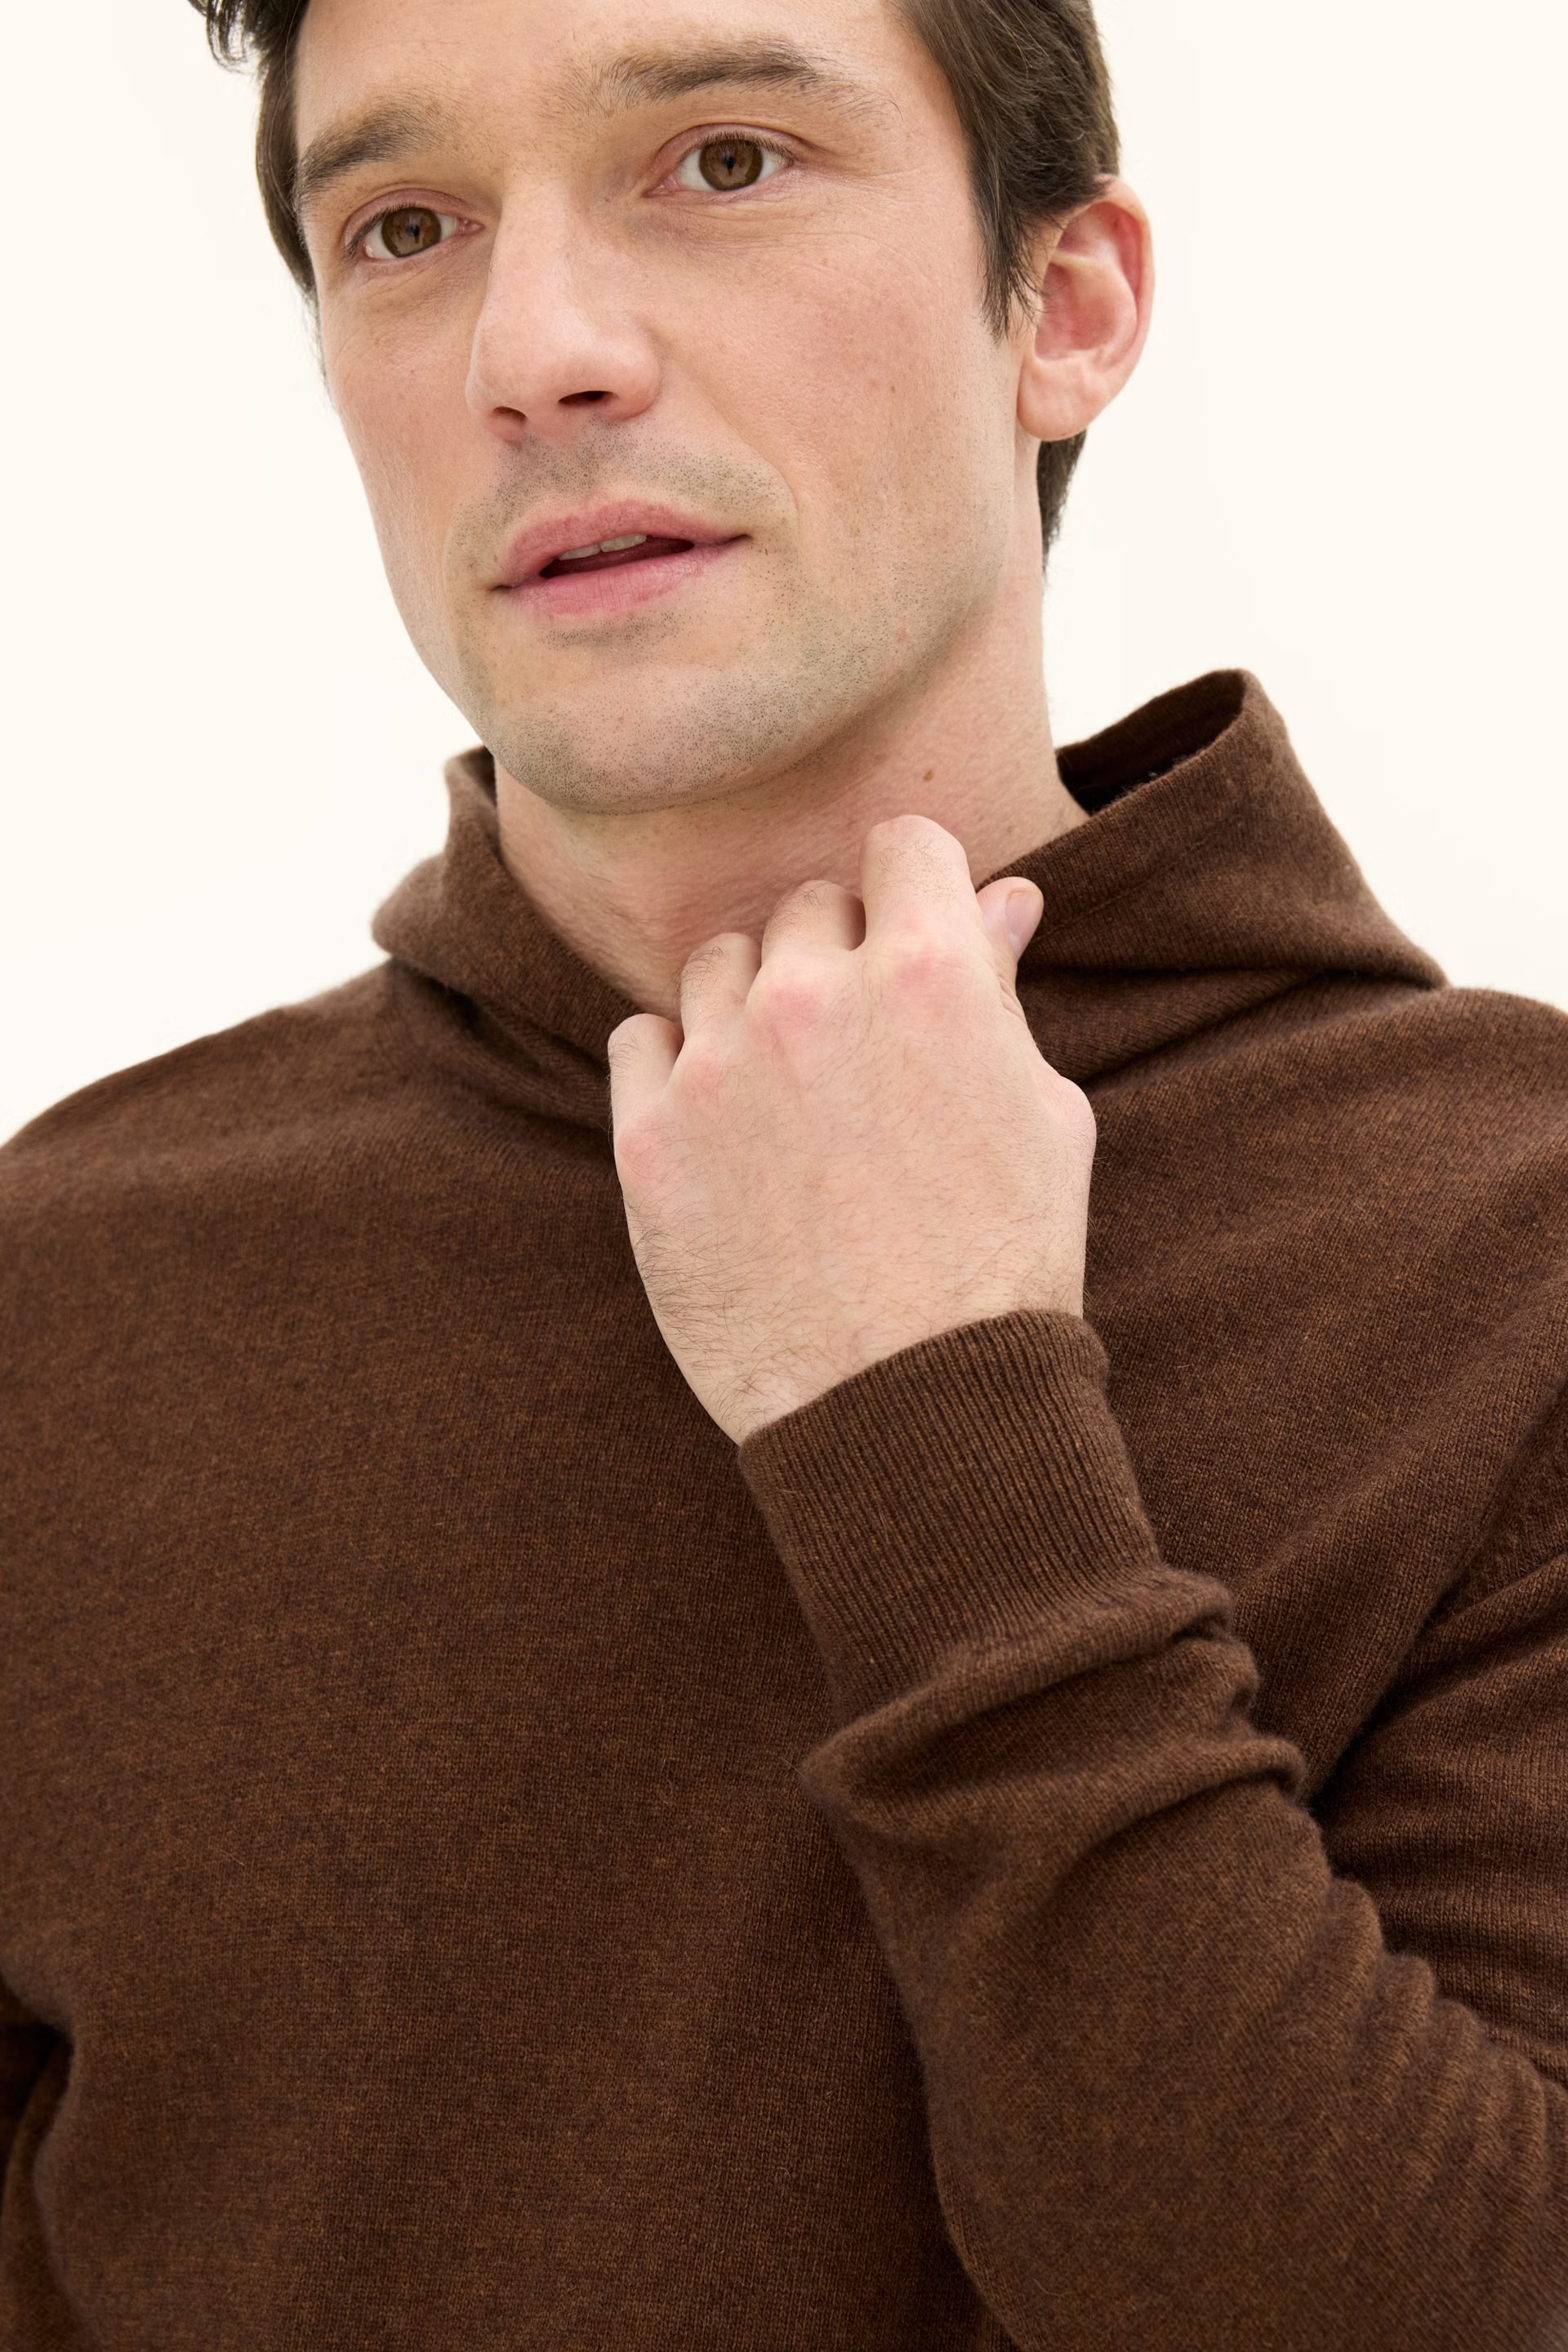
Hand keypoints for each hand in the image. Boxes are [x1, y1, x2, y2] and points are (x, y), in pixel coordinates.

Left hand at [606, 816, 1095, 1444]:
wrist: (910, 1411)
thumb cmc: (1000, 1266)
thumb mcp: (1040, 1117)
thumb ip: (1001, 993)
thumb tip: (1000, 899)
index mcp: (930, 975)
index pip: (902, 847)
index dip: (916, 890)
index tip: (914, 938)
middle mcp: (814, 998)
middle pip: (808, 905)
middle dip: (839, 955)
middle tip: (861, 1047)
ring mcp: (719, 1066)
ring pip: (718, 965)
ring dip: (754, 1005)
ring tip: (793, 1096)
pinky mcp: (647, 1138)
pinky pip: (640, 1040)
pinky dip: (678, 1067)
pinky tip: (726, 1129)